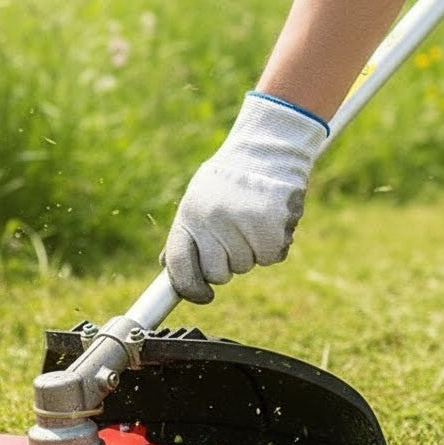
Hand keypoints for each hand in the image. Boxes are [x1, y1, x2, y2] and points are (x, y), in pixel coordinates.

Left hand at [162, 92, 327, 303]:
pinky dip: (274, 246)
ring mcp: (243, 225)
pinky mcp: (273, 228)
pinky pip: (271, 257)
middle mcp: (213, 221)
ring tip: (253, 219)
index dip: (189, 288)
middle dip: (227, 263)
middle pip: (218, 274)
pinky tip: (271, 221)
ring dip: (252, 251)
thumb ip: (186, 234)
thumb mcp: (198, 199)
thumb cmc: (229, 179)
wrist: (267, 149)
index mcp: (190, 214)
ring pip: (246, 266)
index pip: (180, 265)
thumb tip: (169, 269)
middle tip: (236, 237)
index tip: (201, 295)